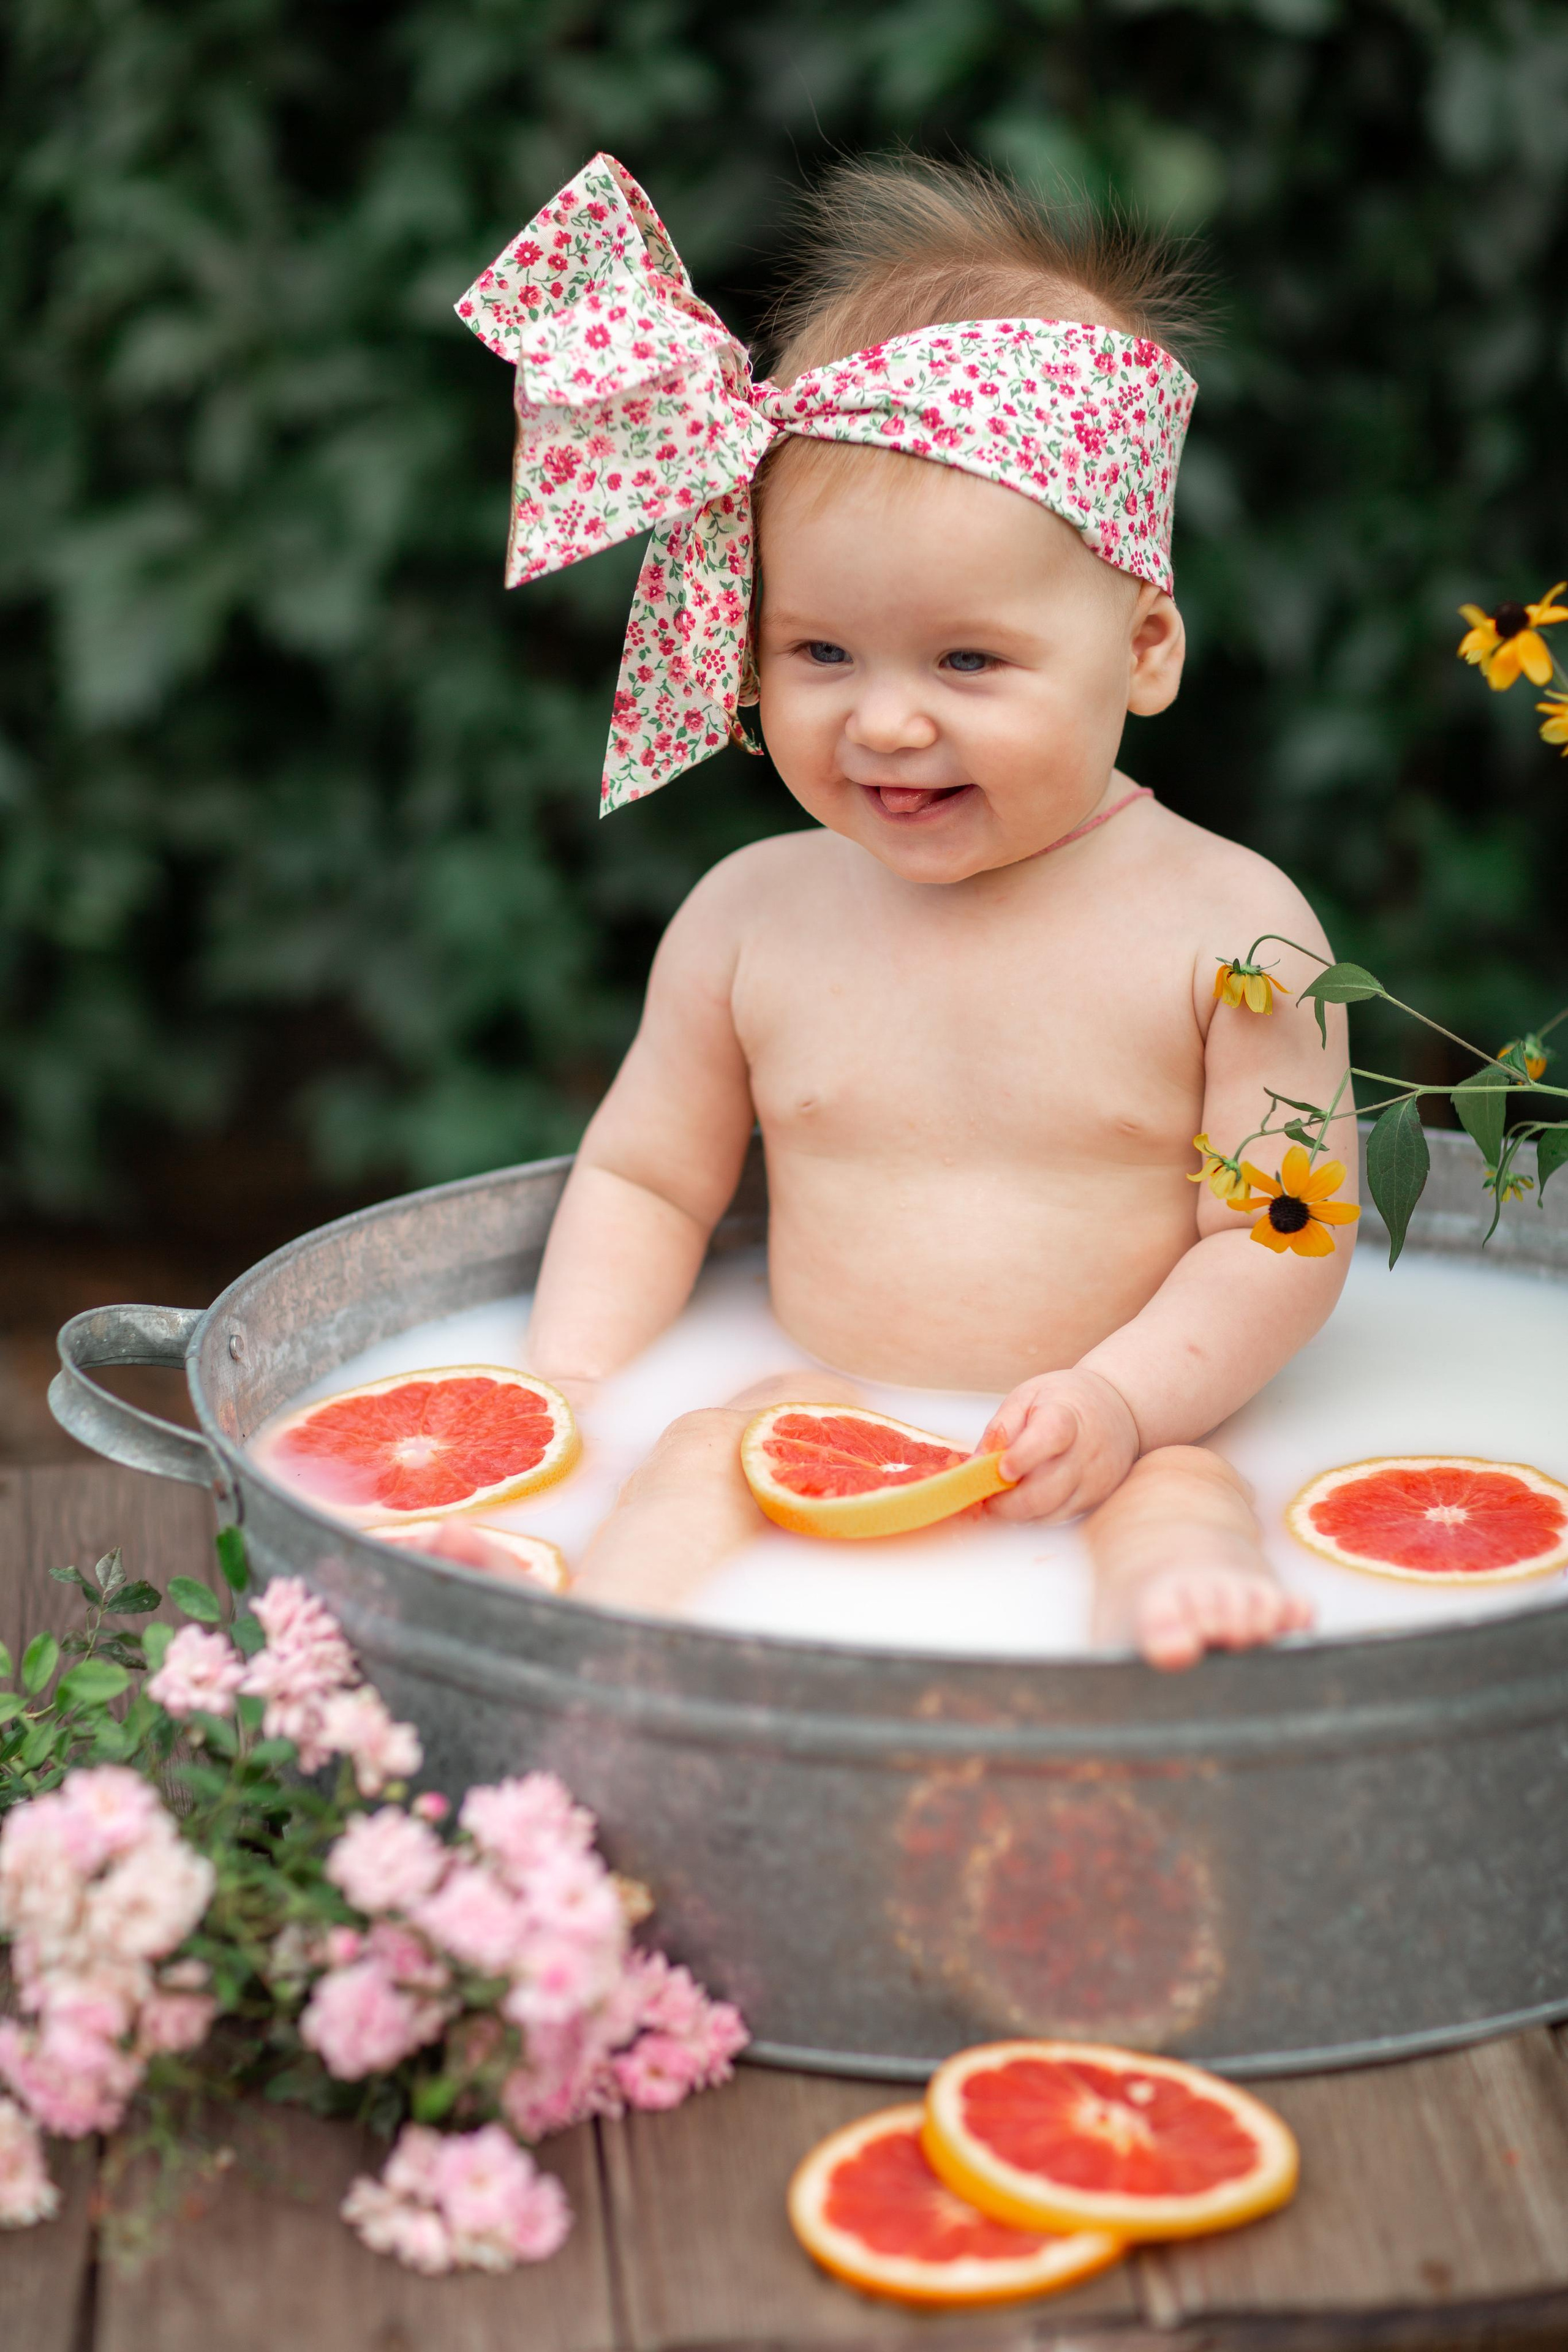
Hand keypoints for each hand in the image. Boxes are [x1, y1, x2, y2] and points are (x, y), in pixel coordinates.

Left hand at [981, 1368, 1139, 1522]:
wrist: (1116, 1407)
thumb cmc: (1065, 1400)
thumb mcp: (1027, 1398)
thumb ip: (999, 1429)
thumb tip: (974, 1465)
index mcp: (1066, 1416)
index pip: (1050, 1438)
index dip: (1023, 1457)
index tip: (1001, 1470)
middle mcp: (1086, 1451)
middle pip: (1047, 1490)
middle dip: (1008, 1503)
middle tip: (985, 1497)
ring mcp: (1095, 1478)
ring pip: (1051, 1512)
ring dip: (1019, 1512)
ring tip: (1002, 1498)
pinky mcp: (1097, 1497)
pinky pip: (1061, 1517)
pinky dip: (1037, 1514)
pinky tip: (1026, 1499)